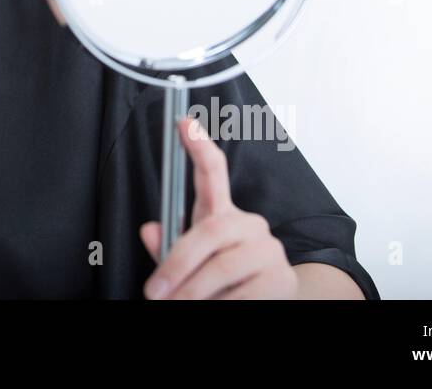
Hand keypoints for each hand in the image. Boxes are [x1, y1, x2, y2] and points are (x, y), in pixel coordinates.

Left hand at [139, 115, 297, 298]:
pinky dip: (223, 304)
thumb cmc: (223, 284)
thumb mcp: (191, 265)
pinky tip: (216, 309)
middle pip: (209, 231)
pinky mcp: (282, 278)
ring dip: (193, 292)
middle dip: (176, 265)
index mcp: (223, 216)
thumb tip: (149, 231)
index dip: (198, 147)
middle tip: (155, 292)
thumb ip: (170, 249)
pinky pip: (245, 292)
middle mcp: (249, 224)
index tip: (183, 122)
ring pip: (222, 266)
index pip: (213, 173)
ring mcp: (268, 249)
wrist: (267, 305)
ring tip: (177, 306)